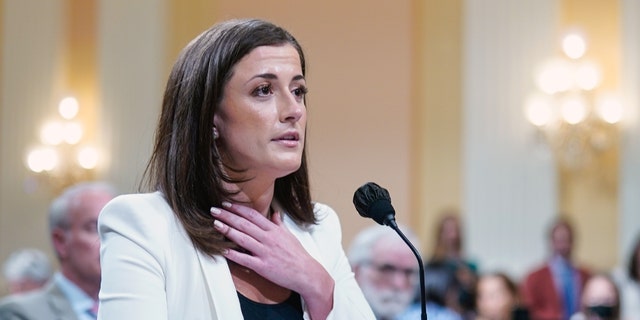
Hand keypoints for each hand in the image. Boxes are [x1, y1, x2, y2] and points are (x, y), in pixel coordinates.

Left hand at [210, 202, 333, 302]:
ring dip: (227, 230)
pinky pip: (245, 259)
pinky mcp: (263, 266)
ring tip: (215, 224)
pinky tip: (222, 249)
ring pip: (243, 238)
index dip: (238, 209)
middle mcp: (268, 238)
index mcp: (274, 230)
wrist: (307, 273)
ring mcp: (265, 252)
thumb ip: (279, 224)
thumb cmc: (298, 255)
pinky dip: (233, 254)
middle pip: (245, 224)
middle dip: (228, 216)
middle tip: (214, 210)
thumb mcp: (289, 236)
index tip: (227, 204)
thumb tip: (275, 213)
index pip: (253, 215)